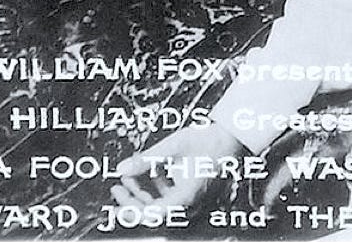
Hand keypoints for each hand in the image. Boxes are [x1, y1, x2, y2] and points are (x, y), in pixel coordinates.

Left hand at [110, 123, 243, 209]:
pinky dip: (158, 190)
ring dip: (145, 193)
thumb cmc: (210, 142)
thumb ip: (145, 160)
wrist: (234, 137)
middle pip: (154, 212)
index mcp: (184, 197)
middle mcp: (190, 204)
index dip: (131, 211)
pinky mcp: (195, 194)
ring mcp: (194, 200)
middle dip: (134, 200)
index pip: (151, 214)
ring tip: (132, 177)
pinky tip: (152, 174)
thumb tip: (123, 168)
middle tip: (119, 187)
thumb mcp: (173, 147)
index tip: (117, 203)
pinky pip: (172, 199)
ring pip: (162, 205)